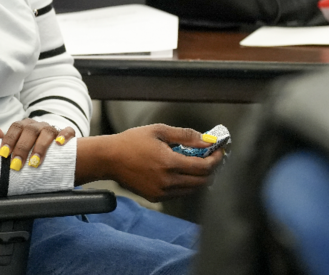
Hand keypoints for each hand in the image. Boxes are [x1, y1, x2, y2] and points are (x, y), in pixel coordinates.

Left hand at [0, 119, 74, 170]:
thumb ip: (2, 140)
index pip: (15, 128)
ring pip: (47, 131)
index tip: (3, 154)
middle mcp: (38, 125)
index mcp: (24, 126)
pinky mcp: (67, 134)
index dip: (9, 140)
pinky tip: (60, 144)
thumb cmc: (29, 151)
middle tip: (16, 165)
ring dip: (40, 147)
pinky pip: (68, 131)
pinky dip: (64, 136)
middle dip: (22, 148)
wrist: (54, 157)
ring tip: (34, 163)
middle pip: (30, 131)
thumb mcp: (15, 147)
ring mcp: (53, 129)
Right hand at [76, 124, 223, 201]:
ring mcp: (162, 192)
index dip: (216, 159)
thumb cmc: (131, 142)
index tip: (219, 151)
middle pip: (203, 181)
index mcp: (169, 163)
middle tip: (212, 157)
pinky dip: (186, 183)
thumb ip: (185, 135)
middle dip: (211, 169)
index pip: (204, 167)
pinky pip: (180, 193)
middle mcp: (167, 181)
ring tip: (197, 163)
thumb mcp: (158, 131)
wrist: (109, 159)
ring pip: (193, 189)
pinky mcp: (156, 197)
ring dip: (200, 177)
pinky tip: (182, 171)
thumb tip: (206, 140)